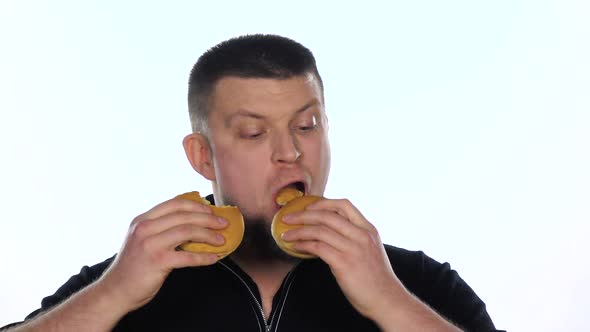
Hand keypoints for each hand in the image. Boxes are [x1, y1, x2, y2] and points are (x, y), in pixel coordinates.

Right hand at [97, 196, 227, 311]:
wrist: (116, 290)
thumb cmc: (133, 266)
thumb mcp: (141, 239)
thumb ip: (159, 228)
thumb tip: (191, 221)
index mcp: (142, 220)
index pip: (174, 204)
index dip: (196, 205)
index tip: (210, 210)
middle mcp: (145, 228)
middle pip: (184, 216)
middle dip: (208, 218)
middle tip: (223, 223)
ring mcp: (150, 244)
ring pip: (188, 231)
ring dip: (209, 235)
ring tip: (221, 240)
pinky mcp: (157, 261)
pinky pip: (188, 257)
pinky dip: (204, 257)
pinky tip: (214, 258)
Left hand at [281, 198, 404, 320]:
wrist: (386, 299)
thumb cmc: (376, 278)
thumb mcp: (370, 249)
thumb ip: (354, 237)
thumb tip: (329, 232)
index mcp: (368, 229)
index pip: (344, 205)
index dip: (322, 203)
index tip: (307, 207)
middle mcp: (361, 235)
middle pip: (327, 215)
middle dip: (303, 215)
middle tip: (287, 218)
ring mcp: (353, 248)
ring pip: (319, 230)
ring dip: (298, 231)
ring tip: (286, 234)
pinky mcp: (344, 263)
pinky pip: (318, 247)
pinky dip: (303, 245)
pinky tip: (295, 247)